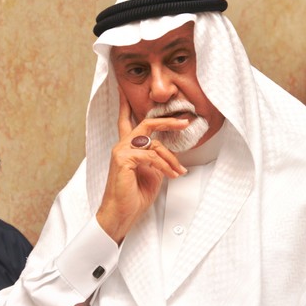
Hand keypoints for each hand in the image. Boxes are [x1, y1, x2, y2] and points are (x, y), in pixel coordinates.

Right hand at [95, 88, 188, 243]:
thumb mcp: (152, 173)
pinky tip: (170, 175)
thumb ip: (156, 158)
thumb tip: (168, 153)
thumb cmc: (134, 195)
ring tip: (179, 172)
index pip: (125, 121)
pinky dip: (165, 166)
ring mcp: (121, 151)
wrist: (122, 214)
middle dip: (167, 121)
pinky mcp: (123, 160)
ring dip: (171, 159)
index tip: (124, 91)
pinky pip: (151, 156)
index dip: (126, 105)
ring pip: (154, 143)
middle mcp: (122, 146)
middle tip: (184, 121)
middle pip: (146, 123)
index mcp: (127, 147)